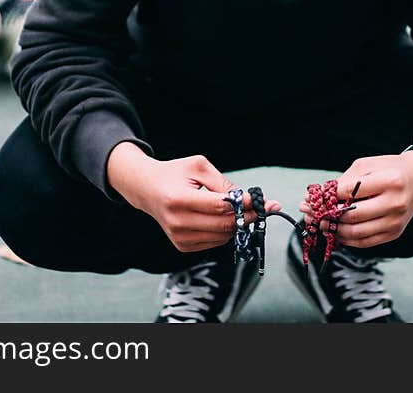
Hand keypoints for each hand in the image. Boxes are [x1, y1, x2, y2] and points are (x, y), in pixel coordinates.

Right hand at [107, 143, 280, 252]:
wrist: (147, 189)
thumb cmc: (174, 174)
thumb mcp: (198, 167)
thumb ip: (222, 183)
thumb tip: (245, 199)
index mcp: (179, 199)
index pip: (221, 206)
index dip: (245, 204)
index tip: (265, 202)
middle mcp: (178, 222)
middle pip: (224, 225)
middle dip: (248, 216)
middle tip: (262, 208)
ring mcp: (179, 237)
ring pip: (222, 236)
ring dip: (238, 225)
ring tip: (243, 211)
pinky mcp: (182, 246)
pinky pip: (215, 242)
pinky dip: (225, 231)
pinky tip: (225, 218)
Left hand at [299, 151, 412, 248]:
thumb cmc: (390, 169)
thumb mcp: (367, 165)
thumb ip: (345, 181)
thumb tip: (319, 197)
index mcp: (389, 181)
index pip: (350, 191)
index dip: (327, 196)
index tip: (310, 198)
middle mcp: (395, 203)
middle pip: (352, 215)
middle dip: (326, 216)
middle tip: (309, 213)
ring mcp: (396, 221)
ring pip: (357, 232)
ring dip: (333, 230)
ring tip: (320, 223)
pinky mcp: (394, 233)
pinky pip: (365, 241)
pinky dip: (347, 239)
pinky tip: (335, 231)